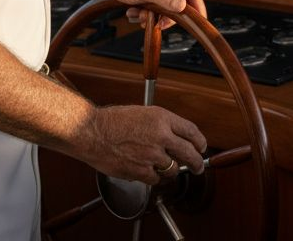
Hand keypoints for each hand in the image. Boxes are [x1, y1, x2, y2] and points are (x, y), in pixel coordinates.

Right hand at [81, 105, 207, 184]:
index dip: (200, 142)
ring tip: (164, 168)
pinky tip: (146, 171)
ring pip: (173, 169)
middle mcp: (161, 136)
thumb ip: (161, 125)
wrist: (91, 131)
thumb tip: (176, 138)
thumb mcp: (143, 113)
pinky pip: (156, 179)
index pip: (192, 131)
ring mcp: (151, 154)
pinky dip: (153, 177)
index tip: (201, 148)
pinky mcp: (140, 170)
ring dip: (171, 171)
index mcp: (162, 118)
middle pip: (190, 153)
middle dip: (196, 163)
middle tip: (197, 167)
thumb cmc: (112, 121)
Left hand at [102, 0, 207, 30]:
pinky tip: (136, 11)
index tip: (198, 23)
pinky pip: (159, 10)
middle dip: (166, 16)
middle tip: (156, 21)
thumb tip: (183, 6)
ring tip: (139, 13)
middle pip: (181, 5)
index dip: (198, 9)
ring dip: (153, 16)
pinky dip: (148, 15)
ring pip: (168, 10)